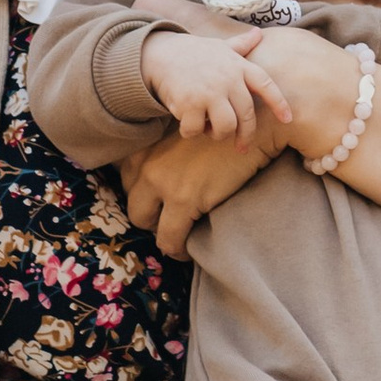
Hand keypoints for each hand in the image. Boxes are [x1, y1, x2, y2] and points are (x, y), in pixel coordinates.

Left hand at [124, 110, 287, 254]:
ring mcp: (164, 182)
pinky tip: (188, 249)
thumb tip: (161, 184)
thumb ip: (166, 157)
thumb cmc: (225, 137)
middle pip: (132, 205)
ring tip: (178, 239)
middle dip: (149, 219)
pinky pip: (169, 239)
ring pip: (144, 224)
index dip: (143, 199)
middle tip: (170, 223)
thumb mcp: (185, 140)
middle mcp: (149, 165)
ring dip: (161, 235)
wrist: (254, 130)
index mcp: (148, 149)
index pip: (125, 182)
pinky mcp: (184, 199)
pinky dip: (177, 250)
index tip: (159, 206)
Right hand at [143, 26, 292, 146]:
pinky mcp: (190, 103)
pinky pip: (197, 130)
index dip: (279, 103)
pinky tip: (187, 124)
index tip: (288, 119)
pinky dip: (192, 132)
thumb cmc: (194, 52)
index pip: (266, 85)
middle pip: (246, 116)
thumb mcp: (220, 46)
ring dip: (217, 134)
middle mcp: (228, 79)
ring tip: (209, 129)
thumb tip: (258, 33)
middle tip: (241, 146)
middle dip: (245, 135)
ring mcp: (210, 91)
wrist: (161, 53)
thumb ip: (241, 44)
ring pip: (225, 127)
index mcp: (238, 66)